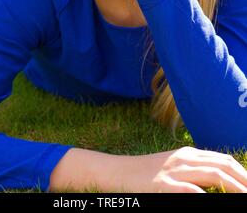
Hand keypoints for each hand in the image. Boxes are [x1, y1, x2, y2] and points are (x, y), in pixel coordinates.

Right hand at [110, 146, 246, 192]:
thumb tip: (219, 177)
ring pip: (213, 174)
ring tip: (246, 196)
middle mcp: (185, 159)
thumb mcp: (174, 166)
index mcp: (189, 154)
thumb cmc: (148, 172)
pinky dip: (206, 196)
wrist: (121, 171)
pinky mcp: (164, 185)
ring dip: (234, 187)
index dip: (242, 172)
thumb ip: (194, 169)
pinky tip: (214, 200)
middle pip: (223, 166)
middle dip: (243, 180)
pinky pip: (190, 190)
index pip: (224, 160)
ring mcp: (175, 171)